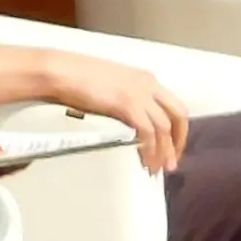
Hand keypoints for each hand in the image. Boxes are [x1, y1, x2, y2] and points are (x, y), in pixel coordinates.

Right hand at [59, 55, 191, 172]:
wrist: (61, 71)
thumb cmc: (77, 78)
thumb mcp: (113, 86)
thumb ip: (127, 101)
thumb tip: (132, 123)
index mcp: (146, 79)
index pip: (173, 106)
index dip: (177, 130)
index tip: (172, 148)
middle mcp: (149, 85)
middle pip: (178, 116)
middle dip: (177, 142)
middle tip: (170, 163)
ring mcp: (140, 94)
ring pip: (164, 128)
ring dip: (163, 151)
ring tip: (156, 168)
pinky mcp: (128, 105)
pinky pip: (148, 132)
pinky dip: (149, 149)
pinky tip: (144, 161)